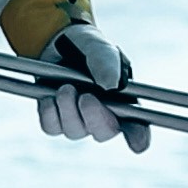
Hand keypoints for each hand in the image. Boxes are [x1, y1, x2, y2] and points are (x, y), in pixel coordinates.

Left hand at [34, 19, 148, 148]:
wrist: (56, 43)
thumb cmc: (88, 48)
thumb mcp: (99, 49)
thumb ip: (107, 63)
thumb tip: (110, 86)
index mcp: (124, 102)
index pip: (137, 127)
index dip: (138, 138)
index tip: (137, 143)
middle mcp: (103, 116)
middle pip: (104, 132)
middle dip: (95, 117)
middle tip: (86, 97)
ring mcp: (78, 121)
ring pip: (74, 131)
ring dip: (68, 109)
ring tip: (65, 87)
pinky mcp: (55, 121)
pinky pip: (51, 127)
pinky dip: (50, 111)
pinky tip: (49, 96)